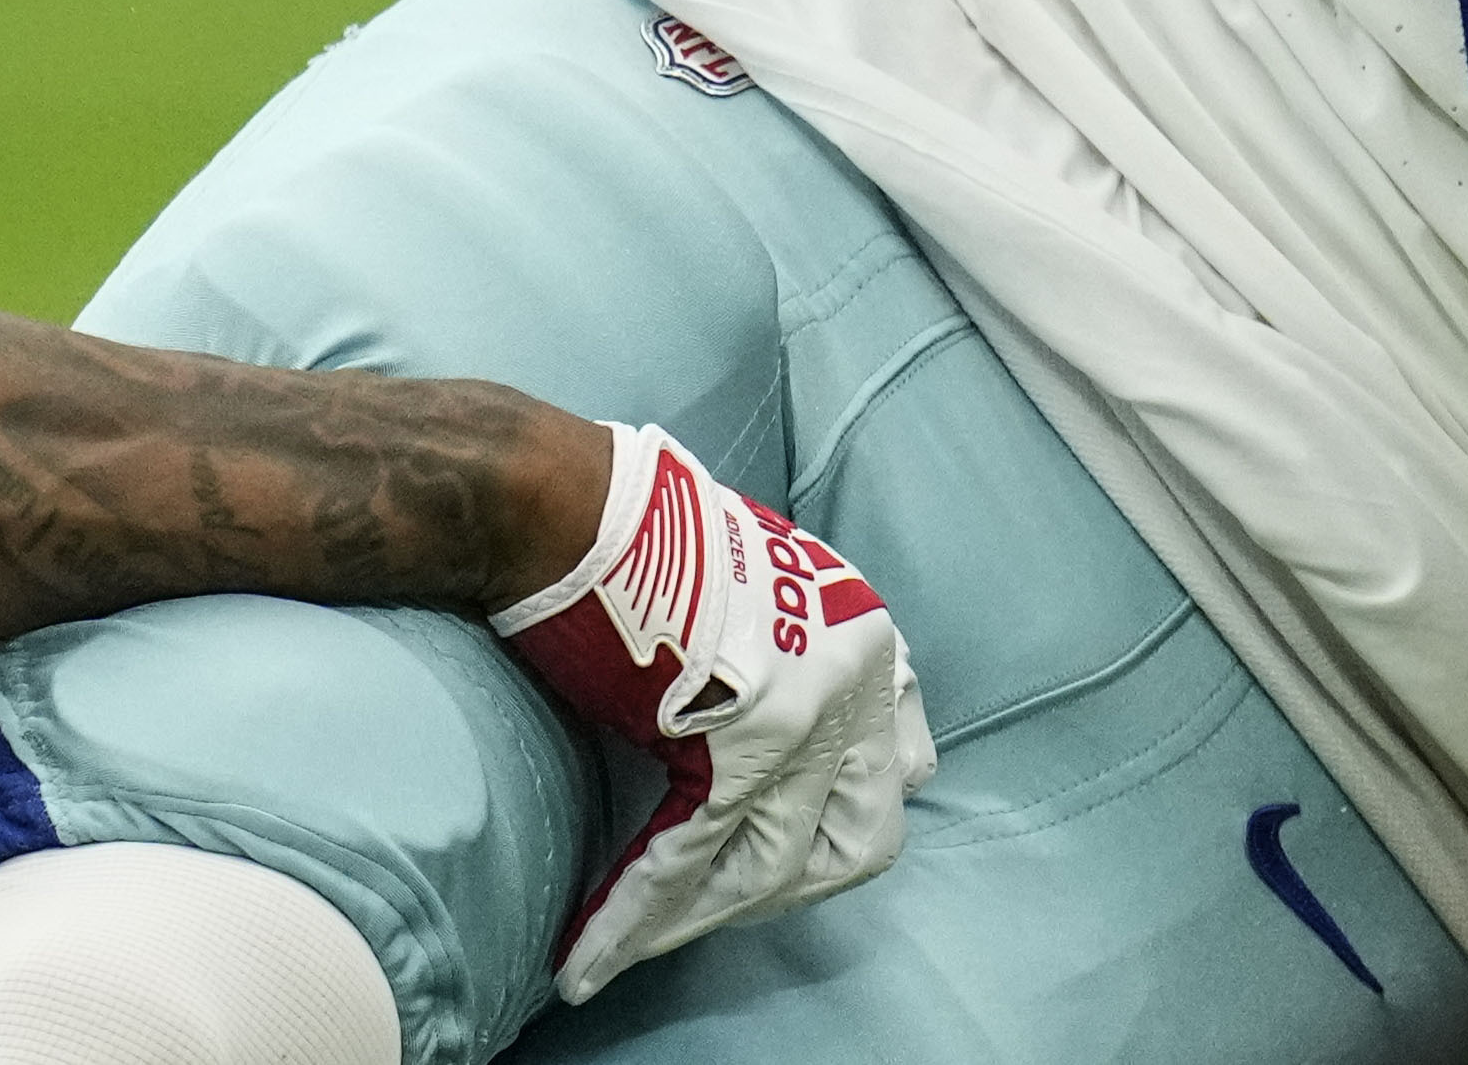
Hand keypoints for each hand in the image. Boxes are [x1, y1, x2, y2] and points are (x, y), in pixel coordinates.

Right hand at [486, 422, 934, 1000]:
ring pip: (768, 867)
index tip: (758, 859)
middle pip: (849, 840)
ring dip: (692, 921)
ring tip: (621, 949)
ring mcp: (807, 712)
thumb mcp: (771, 591)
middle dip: (773, 889)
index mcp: (870, 638)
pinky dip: (633, 921)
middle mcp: (859, 678)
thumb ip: (799, 664)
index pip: (889, 775)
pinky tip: (589, 958)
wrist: (578, 510)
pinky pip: (688, 861)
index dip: (821, 830)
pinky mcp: (735, 742)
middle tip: (697, 912)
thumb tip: (785, 746)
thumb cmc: (651, 545)